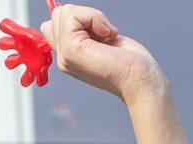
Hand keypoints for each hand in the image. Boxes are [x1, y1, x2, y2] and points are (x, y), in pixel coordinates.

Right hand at [40, 5, 166, 105]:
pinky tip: (107, 35)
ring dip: (91, 16)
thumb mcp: (101, 40)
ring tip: (106, 35)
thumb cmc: (131, 64)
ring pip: (63, 13)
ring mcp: (65, 55)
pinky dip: (93, 17)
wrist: (140, 80)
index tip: (100, 33)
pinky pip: (72, 15)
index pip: (51, 26)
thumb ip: (83, 30)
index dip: (76, 20)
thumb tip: (72, 12)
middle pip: (57, 15)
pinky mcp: (72, 50)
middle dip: (84, 15)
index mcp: (69, 56)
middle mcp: (63, 58)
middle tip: (104, 34)